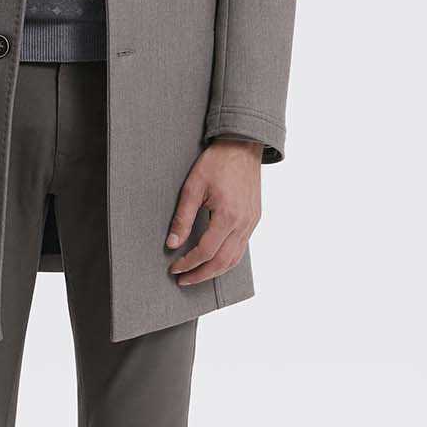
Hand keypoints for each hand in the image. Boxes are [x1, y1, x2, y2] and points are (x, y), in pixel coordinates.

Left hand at [165, 138, 261, 284]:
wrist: (242, 146)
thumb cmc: (217, 163)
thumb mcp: (193, 187)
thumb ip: (183, 218)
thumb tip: (172, 243)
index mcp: (228, 216)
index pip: (205, 251)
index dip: (188, 263)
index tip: (174, 268)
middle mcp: (243, 223)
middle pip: (222, 261)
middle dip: (201, 274)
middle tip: (183, 280)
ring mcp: (251, 222)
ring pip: (235, 258)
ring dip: (215, 271)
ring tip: (197, 275)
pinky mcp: (254, 219)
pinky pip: (242, 247)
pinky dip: (228, 259)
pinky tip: (215, 261)